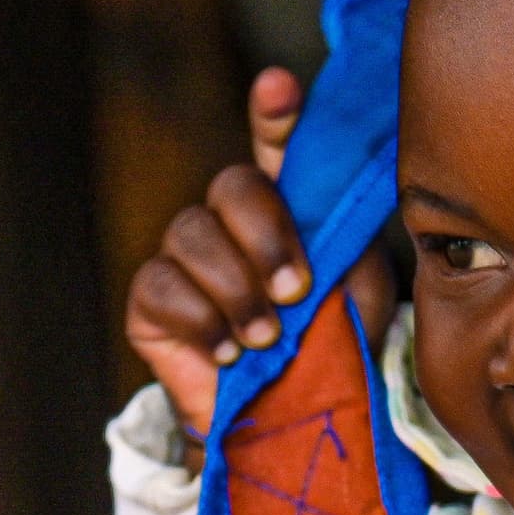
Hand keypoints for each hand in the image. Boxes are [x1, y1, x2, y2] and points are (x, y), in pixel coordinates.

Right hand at [124, 67, 401, 433]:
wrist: (291, 428)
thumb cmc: (331, 352)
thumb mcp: (358, 295)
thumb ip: (353, 241)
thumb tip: (362, 189)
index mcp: (287, 209)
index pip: (277, 145)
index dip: (275, 112)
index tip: (280, 86)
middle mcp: (229, 221)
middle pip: (231, 186)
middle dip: (266, 237)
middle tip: (295, 291)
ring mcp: (185, 258)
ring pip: (192, 235)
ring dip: (236, 288)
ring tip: (268, 337)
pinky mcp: (152, 303)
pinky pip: (161, 287)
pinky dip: (201, 321)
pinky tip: (229, 352)